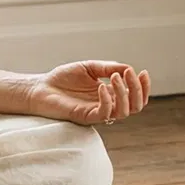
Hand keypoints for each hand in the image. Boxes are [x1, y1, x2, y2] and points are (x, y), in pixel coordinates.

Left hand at [28, 61, 151, 126]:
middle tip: (130, 74)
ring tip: (115, 77)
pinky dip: (107, 100)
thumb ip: (109, 68)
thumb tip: (129, 68)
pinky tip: (101, 87)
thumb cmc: (63, 78)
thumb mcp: (90, 67)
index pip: (135, 96)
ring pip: (123, 112)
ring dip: (124, 93)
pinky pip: (104, 113)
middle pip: (135, 106)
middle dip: (138, 90)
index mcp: (110, 93)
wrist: (41, 87)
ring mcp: (97, 112)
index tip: (143, 72)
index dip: (143, 87)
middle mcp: (107, 105)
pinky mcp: (86, 117)